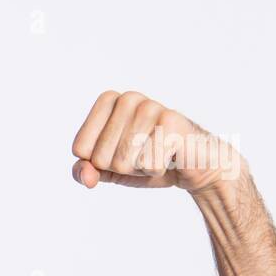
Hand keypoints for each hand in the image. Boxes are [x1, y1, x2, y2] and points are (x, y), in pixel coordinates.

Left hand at [70, 90, 245, 193]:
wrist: (195, 165)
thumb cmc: (149, 162)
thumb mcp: (109, 169)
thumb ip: (85, 171)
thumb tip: (86, 177)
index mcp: (108, 101)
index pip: (80, 149)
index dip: (99, 163)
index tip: (123, 152)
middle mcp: (127, 98)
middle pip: (100, 157)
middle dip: (122, 167)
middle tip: (145, 155)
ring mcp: (150, 107)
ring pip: (123, 161)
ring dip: (140, 169)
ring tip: (157, 154)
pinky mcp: (171, 121)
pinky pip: (147, 164)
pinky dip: (157, 170)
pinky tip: (171, 156)